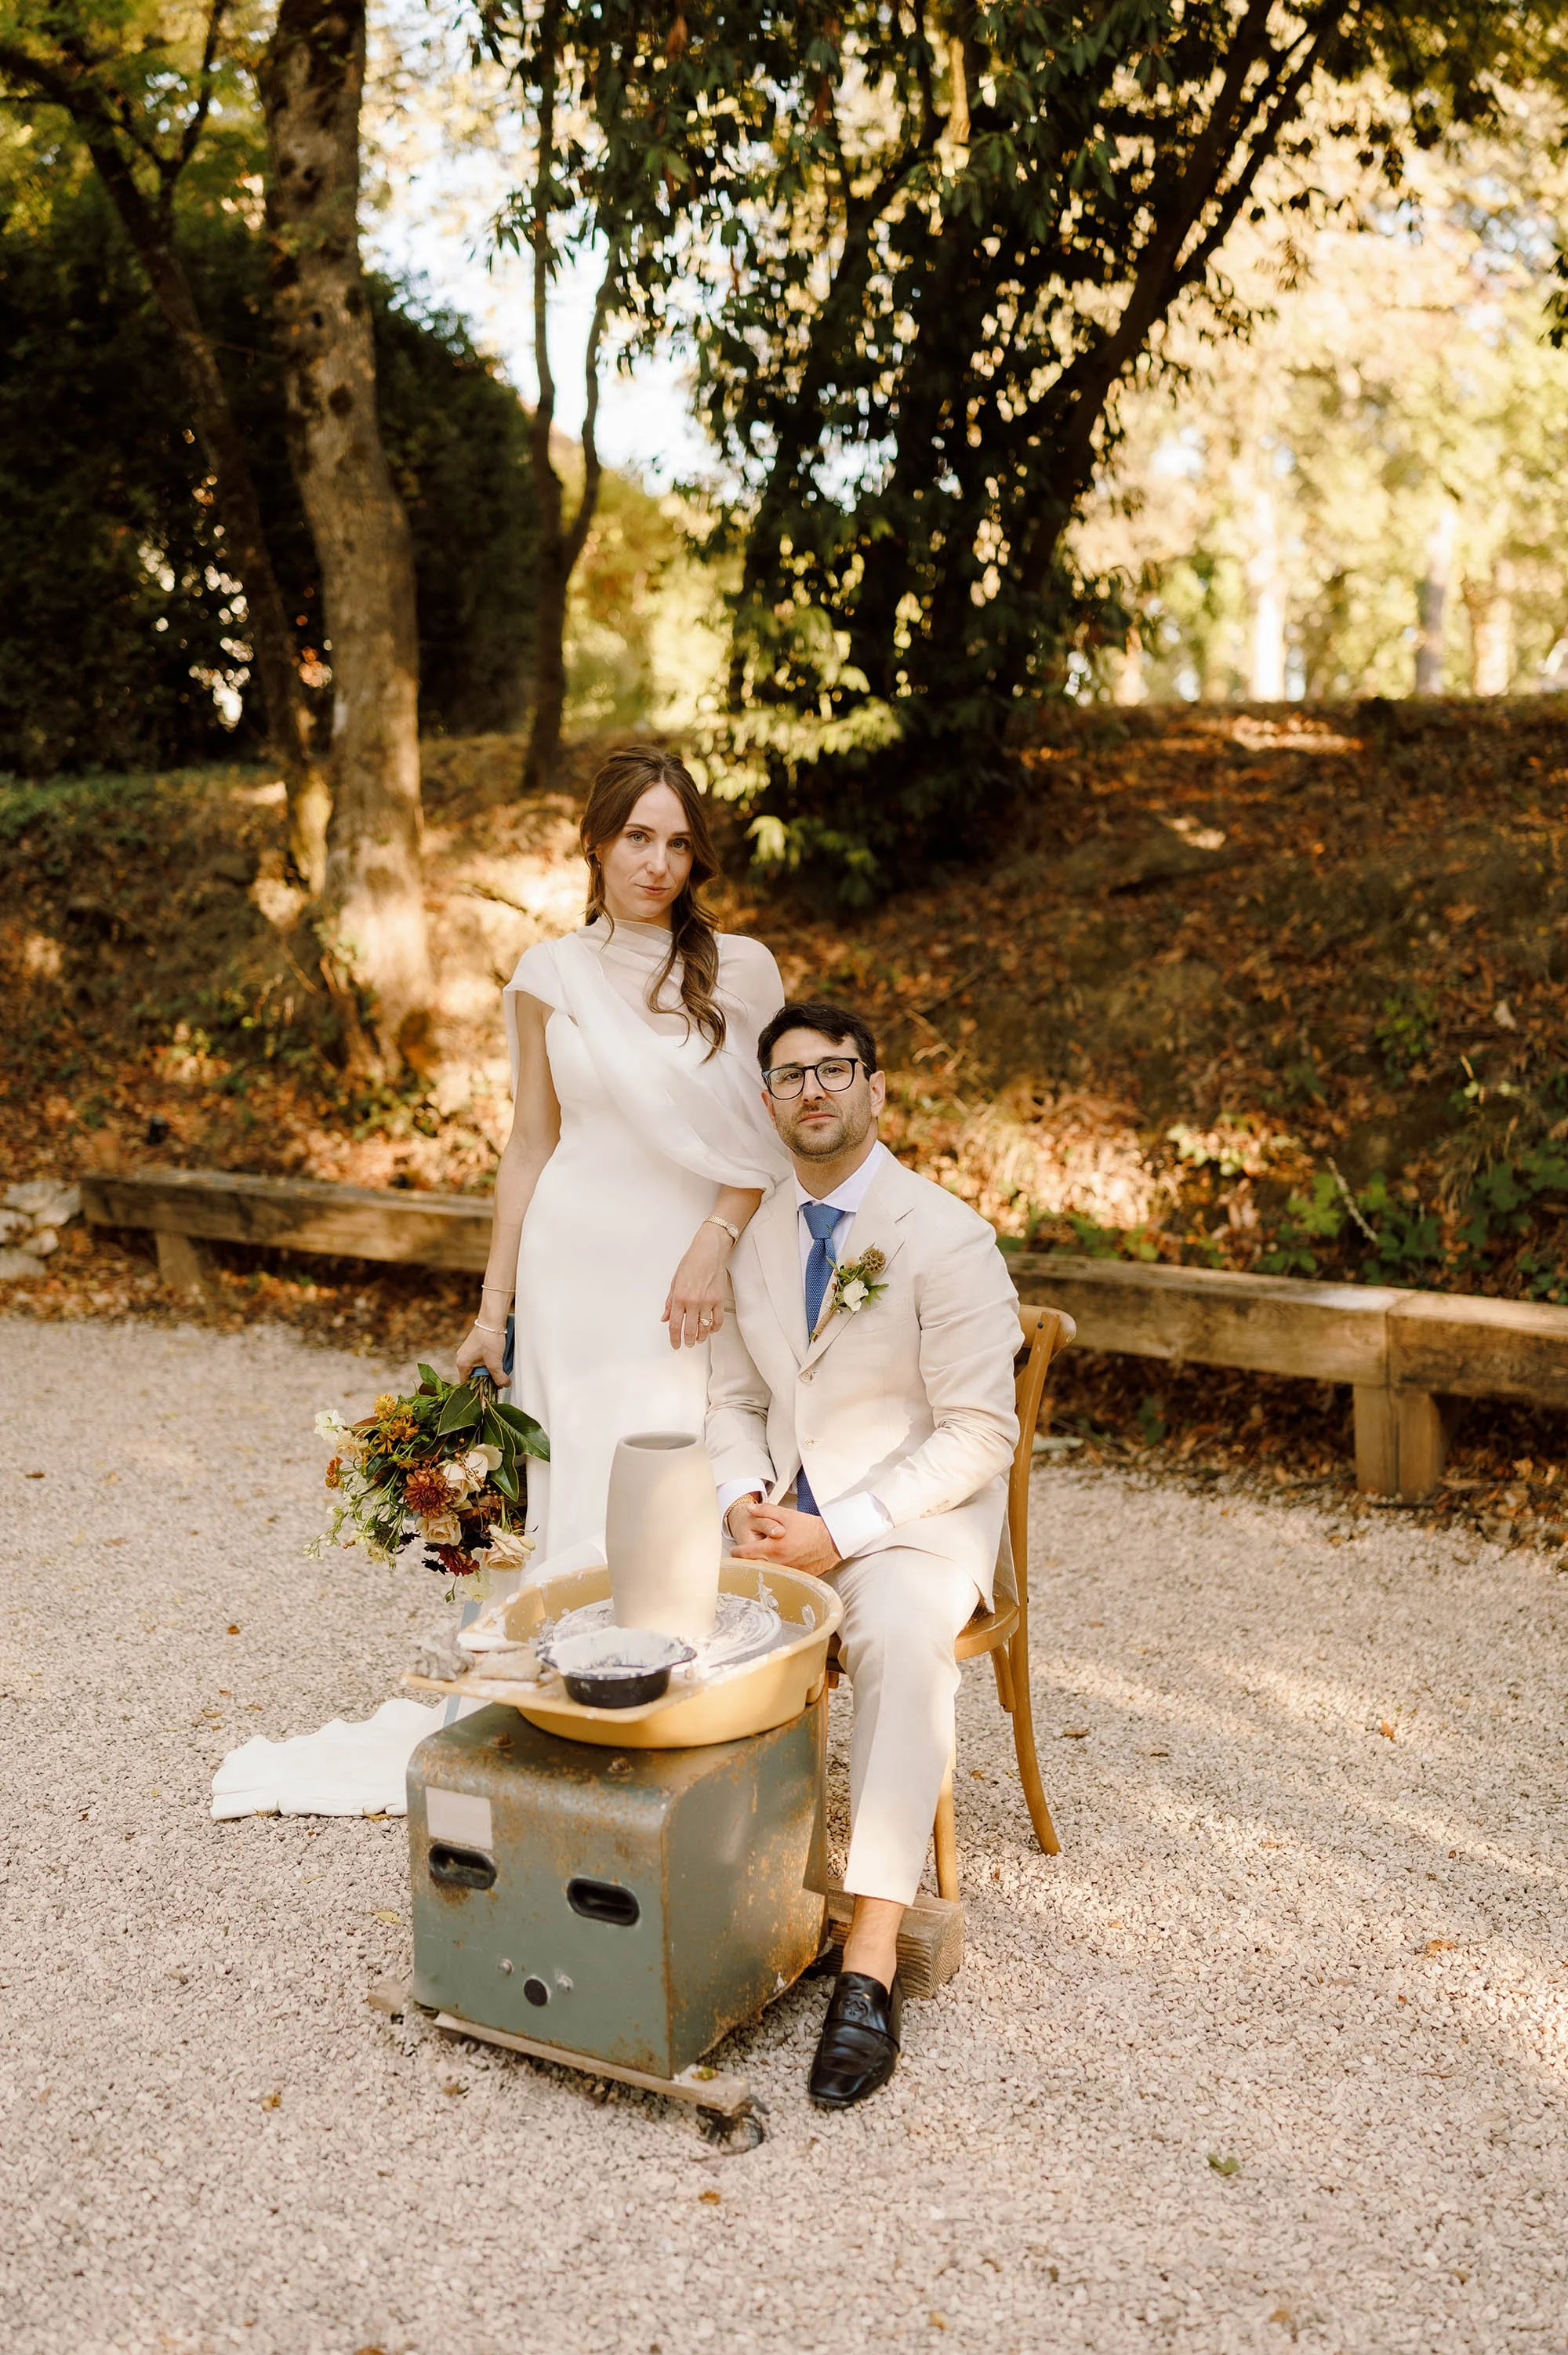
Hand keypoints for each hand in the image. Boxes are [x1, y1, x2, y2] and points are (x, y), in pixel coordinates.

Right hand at [455, 1317, 508, 1387]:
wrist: (492, 1319)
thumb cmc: (490, 1339)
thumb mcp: (495, 1361)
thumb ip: (499, 1377)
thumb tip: (505, 1385)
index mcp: (462, 1364)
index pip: (467, 1384)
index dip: (477, 1390)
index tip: (488, 1392)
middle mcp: (461, 1358)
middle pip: (473, 1376)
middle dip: (485, 1379)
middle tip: (497, 1381)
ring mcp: (467, 1352)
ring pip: (478, 1368)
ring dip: (488, 1370)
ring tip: (499, 1370)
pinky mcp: (474, 1347)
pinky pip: (480, 1360)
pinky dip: (488, 1363)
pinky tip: (498, 1361)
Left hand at [663, 1224, 730, 1350]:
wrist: (709, 1252)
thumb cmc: (692, 1262)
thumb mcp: (675, 1281)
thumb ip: (670, 1302)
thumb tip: (665, 1317)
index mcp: (679, 1297)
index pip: (675, 1325)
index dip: (674, 1339)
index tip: (675, 1345)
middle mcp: (693, 1302)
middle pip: (690, 1330)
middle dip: (688, 1341)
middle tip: (688, 1344)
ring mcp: (708, 1302)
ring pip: (705, 1328)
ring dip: (701, 1337)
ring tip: (699, 1339)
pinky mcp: (720, 1300)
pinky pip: (718, 1321)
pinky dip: (715, 1328)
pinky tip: (711, 1330)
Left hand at [728, 1503, 839, 1575]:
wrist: (831, 1541)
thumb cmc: (810, 1528)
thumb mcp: (786, 1515)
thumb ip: (765, 1511)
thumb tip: (749, 1509)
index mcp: (773, 1548)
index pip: (744, 1554)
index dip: (736, 1552)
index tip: (734, 1551)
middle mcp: (778, 1563)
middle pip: (752, 1567)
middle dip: (747, 1562)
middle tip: (745, 1557)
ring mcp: (787, 1573)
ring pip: (766, 1573)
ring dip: (760, 1568)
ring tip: (760, 1560)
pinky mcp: (796, 1578)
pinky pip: (780, 1578)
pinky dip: (775, 1573)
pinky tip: (776, 1566)